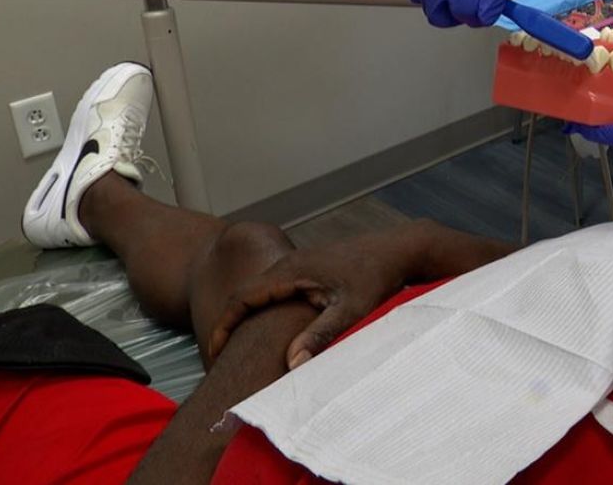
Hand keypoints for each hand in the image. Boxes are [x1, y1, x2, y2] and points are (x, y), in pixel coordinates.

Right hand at [205, 236, 408, 369]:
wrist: (399, 249)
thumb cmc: (377, 276)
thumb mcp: (350, 309)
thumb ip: (320, 334)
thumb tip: (292, 363)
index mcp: (290, 271)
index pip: (241, 298)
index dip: (223, 325)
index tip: (213, 352)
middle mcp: (289, 264)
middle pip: (245, 295)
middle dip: (229, 324)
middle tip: (219, 357)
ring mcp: (298, 264)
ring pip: (260, 292)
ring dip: (245, 316)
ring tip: (236, 348)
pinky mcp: (309, 269)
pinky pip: (275, 289)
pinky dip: (263, 309)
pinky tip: (268, 330)